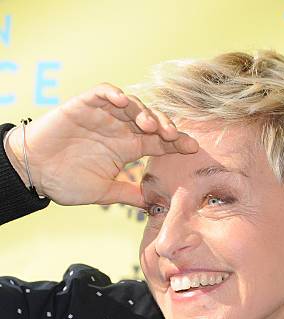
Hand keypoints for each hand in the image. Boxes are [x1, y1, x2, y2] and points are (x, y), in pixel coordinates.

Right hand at [5, 83, 198, 205]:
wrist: (35, 173)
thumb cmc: (67, 181)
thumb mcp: (104, 192)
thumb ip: (129, 194)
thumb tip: (153, 205)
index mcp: (127, 147)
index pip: (158, 141)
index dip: (176, 142)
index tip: (193, 149)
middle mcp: (119, 128)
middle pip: (151, 120)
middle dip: (165, 126)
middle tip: (173, 137)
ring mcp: (103, 115)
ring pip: (132, 104)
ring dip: (144, 111)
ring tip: (150, 124)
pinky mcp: (84, 105)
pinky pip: (103, 92)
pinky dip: (114, 93)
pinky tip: (124, 101)